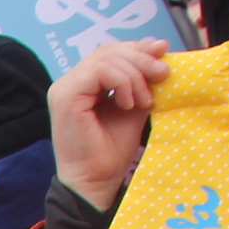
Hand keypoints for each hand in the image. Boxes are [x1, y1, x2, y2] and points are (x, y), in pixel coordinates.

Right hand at [47, 39, 170, 208]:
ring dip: (134, 76)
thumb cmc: (111, 152)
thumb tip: (159, 47)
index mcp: (83, 83)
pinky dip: (121, 83)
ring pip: (106, 59)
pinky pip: (99, 72)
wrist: (96, 181)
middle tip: (164, 74)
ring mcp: (65, 88)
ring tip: (145, 100)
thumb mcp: (135, 106)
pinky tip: (128, 103)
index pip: (110, 52)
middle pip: (108, 50)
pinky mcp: (66, 96)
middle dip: (141, 58)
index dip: (138, 48)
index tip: (164, 52)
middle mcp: (70, 81)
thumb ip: (142, 79)